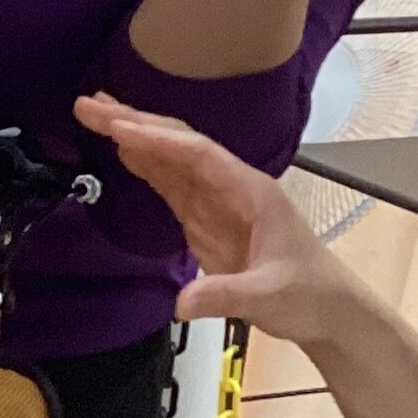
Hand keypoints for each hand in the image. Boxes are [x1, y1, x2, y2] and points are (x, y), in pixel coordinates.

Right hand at [76, 93, 365, 346]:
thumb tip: (180, 303)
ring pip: (171, 158)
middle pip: (180, 144)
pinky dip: (144, 164)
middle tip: (89, 107)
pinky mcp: (206, 219)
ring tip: (94, 115)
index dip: (157, 140)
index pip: (198, 155)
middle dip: (135, 123)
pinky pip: (171, 183)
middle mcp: (232, 186)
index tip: (118, 128)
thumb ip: (223, 297)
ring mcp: (217, 201)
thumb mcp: (267, 297)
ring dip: (134, 136)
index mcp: (251, 192)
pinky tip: (121, 150)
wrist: (328, 310)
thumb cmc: (309, 294)